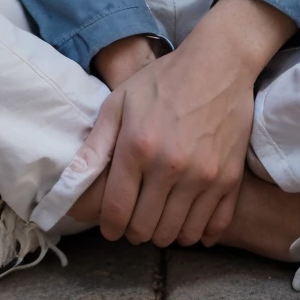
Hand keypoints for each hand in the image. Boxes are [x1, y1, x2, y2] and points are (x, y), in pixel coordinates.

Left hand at [83, 0, 294, 248]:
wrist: (219, 64)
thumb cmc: (164, 80)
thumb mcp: (120, 102)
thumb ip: (96, 145)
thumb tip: (69, 183)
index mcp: (138, 147)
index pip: (117, 211)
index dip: (110, 226)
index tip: (112, 226)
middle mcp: (171, 167)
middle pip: (146, 229)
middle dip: (135, 231)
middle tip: (136, 219)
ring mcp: (204, 175)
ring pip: (178, 235)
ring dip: (165, 234)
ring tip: (161, 218)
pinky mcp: (230, 178)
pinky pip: (213, 228)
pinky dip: (198, 232)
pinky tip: (190, 220)